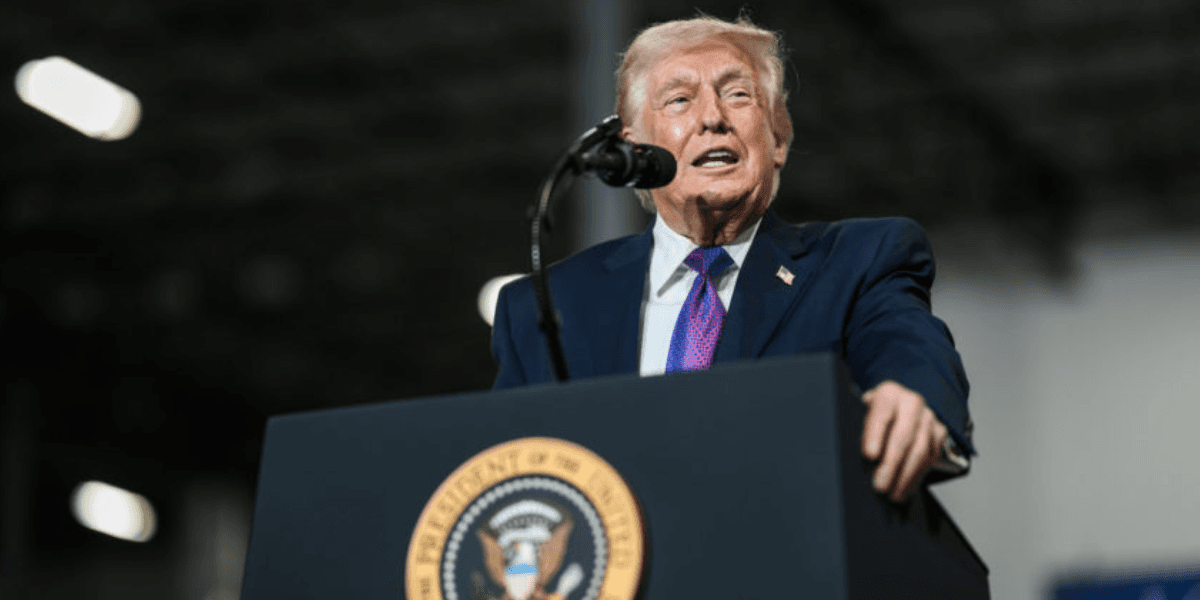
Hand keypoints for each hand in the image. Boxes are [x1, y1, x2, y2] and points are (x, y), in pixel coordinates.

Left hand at [861, 380, 947, 501]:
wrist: (897, 407)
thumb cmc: (875, 415)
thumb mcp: (861, 413)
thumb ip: (858, 428)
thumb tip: (852, 455)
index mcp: (888, 394)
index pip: (882, 412)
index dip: (875, 434)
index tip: (869, 456)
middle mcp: (911, 403)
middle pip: (904, 435)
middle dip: (891, 464)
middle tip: (880, 485)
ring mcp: (928, 418)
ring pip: (921, 450)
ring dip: (906, 476)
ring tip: (893, 493)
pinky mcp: (939, 432)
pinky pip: (931, 457)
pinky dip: (918, 476)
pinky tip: (906, 487)